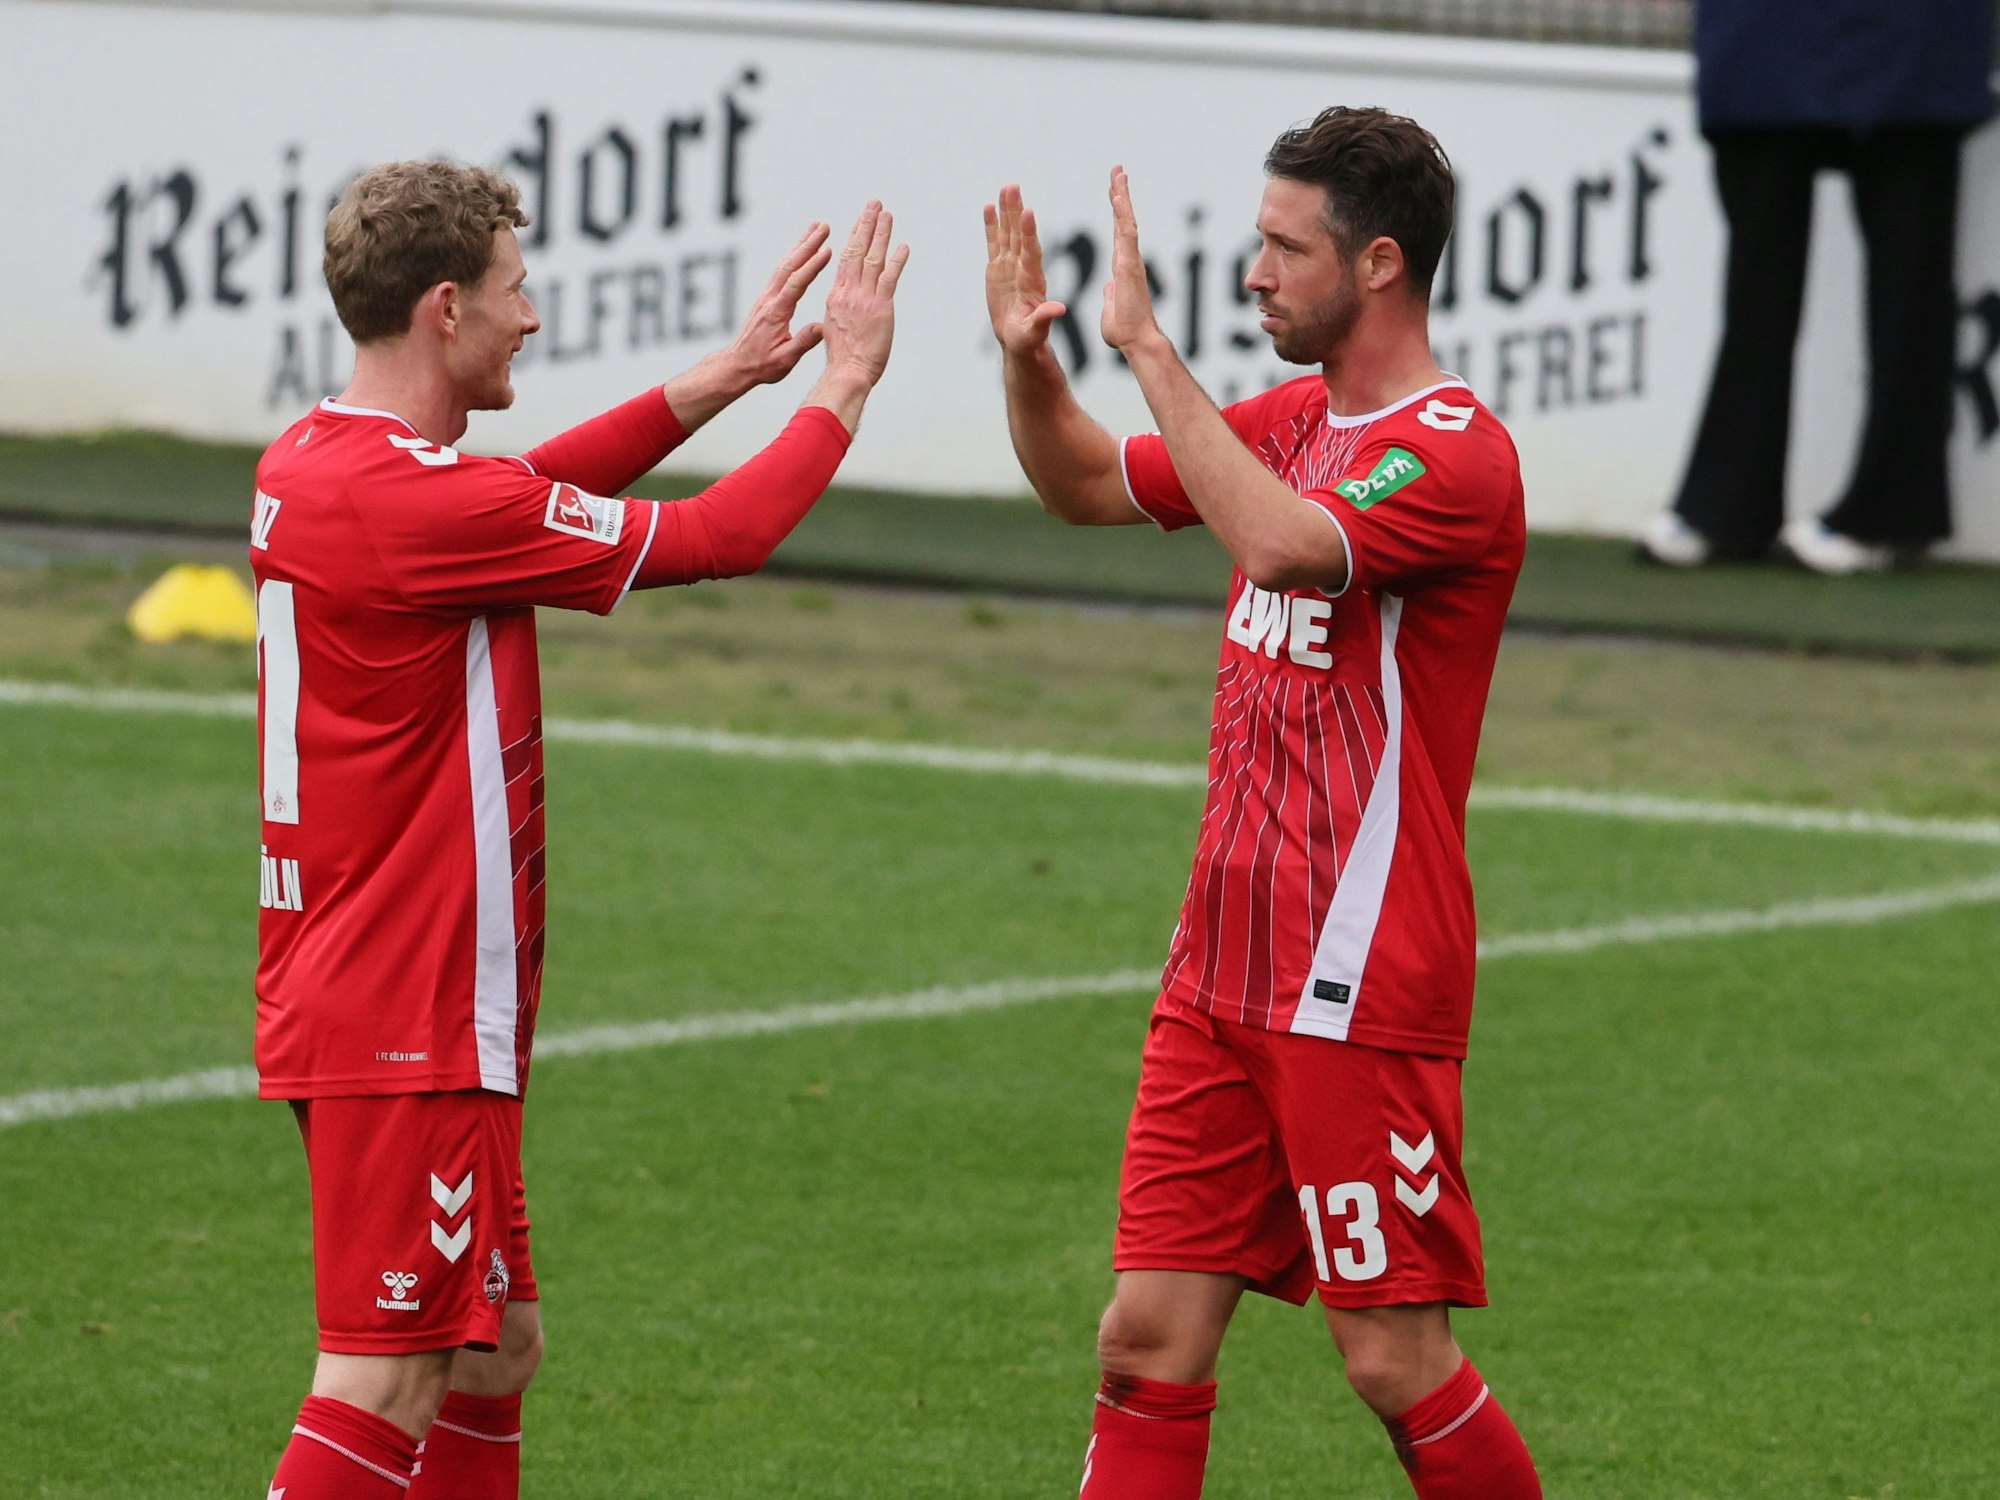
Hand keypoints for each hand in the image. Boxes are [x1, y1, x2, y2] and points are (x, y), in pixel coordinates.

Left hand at [720, 222, 832, 386]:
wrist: (737, 365)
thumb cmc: (761, 366)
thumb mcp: (785, 359)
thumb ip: (804, 342)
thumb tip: (823, 326)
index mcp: (776, 312)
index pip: (796, 283)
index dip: (812, 266)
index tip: (827, 250)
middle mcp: (770, 299)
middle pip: (790, 265)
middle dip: (808, 244)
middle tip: (823, 226)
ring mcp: (766, 297)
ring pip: (785, 265)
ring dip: (801, 245)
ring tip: (816, 229)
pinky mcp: (766, 299)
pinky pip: (782, 272)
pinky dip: (794, 258)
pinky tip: (802, 251)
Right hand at [819, 201, 908, 389]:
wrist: (847, 373)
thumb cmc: (842, 360)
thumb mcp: (833, 329)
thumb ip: (839, 313)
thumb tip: (841, 309)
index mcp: (836, 296)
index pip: (845, 259)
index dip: (853, 237)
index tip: (859, 221)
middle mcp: (848, 292)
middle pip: (857, 250)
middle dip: (866, 224)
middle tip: (874, 204)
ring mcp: (864, 298)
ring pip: (872, 258)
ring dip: (881, 234)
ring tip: (887, 213)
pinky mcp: (880, 308)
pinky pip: (889, 278)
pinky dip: (897, 260)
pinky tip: (903, 246)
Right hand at [983, 184, 1065, 357]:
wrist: (1019, 340)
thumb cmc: (1029, 339)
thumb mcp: (1035, 331)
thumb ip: (1045, 318)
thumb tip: (1059, 309)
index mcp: (1032, 281)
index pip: (1031, 252)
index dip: (1029, 233)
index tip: (1029, 212)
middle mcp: (1022, 268)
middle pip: (1019, 235)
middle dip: (1016, 211)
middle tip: (1013, 187)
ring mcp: (1010, 267)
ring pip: (1008, 234)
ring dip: (1006, 212)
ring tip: (1006, 188)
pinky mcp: (997, 269)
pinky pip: (994, 243)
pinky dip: (992, 225)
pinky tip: (990, 207)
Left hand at [1100, 166, 1164, 354]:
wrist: (1137, 342)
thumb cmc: (1125, 331)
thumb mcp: (1111, 308)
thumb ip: (1110, 295)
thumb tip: (1109, 287)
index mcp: (1122, 268)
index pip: (1118, 234)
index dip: (1117, 212)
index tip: (1114, 193)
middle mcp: (1129, 259)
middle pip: (1124, 220)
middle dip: (1120, 195)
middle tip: (1118, 171)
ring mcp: (1131, 260)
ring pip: (1126, 221)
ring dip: (1122, 196)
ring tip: (1118, 173)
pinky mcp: (1130, 265)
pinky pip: (1127, 233)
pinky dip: (1123, 213)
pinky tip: (1118, 196)